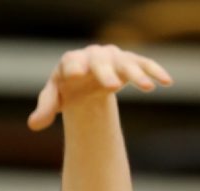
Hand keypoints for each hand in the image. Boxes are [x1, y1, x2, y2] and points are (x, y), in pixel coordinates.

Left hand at [28, 44, 172, 131]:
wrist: (82, 79)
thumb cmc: (65, 89)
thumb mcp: (53, 100)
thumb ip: (45, 110)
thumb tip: (33, 125)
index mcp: (70, 63)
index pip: (70, 62)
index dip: (72, 67)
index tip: (75, 74)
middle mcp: (92, 56)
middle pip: (99, 62)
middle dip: (105, 72)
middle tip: (113, 85)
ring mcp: (112, 58)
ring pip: (124, 63)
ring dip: (136, 73)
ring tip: (146, 88)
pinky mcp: (128, 63)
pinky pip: (143, 65)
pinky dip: (153, 71)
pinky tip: (165, 82)